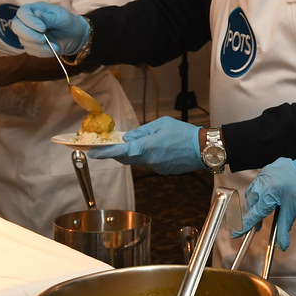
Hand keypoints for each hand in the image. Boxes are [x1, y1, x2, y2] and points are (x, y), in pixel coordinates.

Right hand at [12, 2, 89, 56]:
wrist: (75, 37)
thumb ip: (48, 17)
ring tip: (56, 46)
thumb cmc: (68, 23)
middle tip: (44, 40)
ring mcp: (27, 34)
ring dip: (40, 46)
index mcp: (34, 10)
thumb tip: (36, 15)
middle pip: (17, 27)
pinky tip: (53, 49)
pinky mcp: (30, 45)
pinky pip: (31, 51)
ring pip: (24, 41)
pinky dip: (43, 52)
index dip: (30, 21)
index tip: (43, 29)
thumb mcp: (62, 17)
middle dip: (30, 35)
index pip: (22, 13)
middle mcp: (27, 21)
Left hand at [87, 116, 201, 173]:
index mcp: (145, 147)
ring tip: (137, 144)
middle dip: (117, 153)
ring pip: (137, 162)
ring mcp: (155, 167)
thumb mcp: (161, 124)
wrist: (203, 149)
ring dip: (132, 154)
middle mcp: (147, 160)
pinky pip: (148, 164)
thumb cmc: (183, 133)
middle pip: (125, 158)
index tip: (92, 153)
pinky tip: (155, 149)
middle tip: (110, 146)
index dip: (103, 152)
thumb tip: (129, 137)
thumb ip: (142, 131)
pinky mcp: (162, 171)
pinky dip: (146, 157)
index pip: (118, 151)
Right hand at [235, 148, 295, 250]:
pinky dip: (259, 192)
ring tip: (261, 211)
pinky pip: (257, 183)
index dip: (244, 226)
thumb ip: (284, 229)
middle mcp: (262, 183)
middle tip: (257, 226)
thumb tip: (282, 245)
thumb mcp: (293, 211)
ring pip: (252, 193)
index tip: (236, 234)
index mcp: (268, 194)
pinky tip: (265, 196)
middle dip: (252, 216)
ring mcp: (263, 175)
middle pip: (250, 204)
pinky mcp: (266, 170)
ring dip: (254, 203)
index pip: (253, 215)